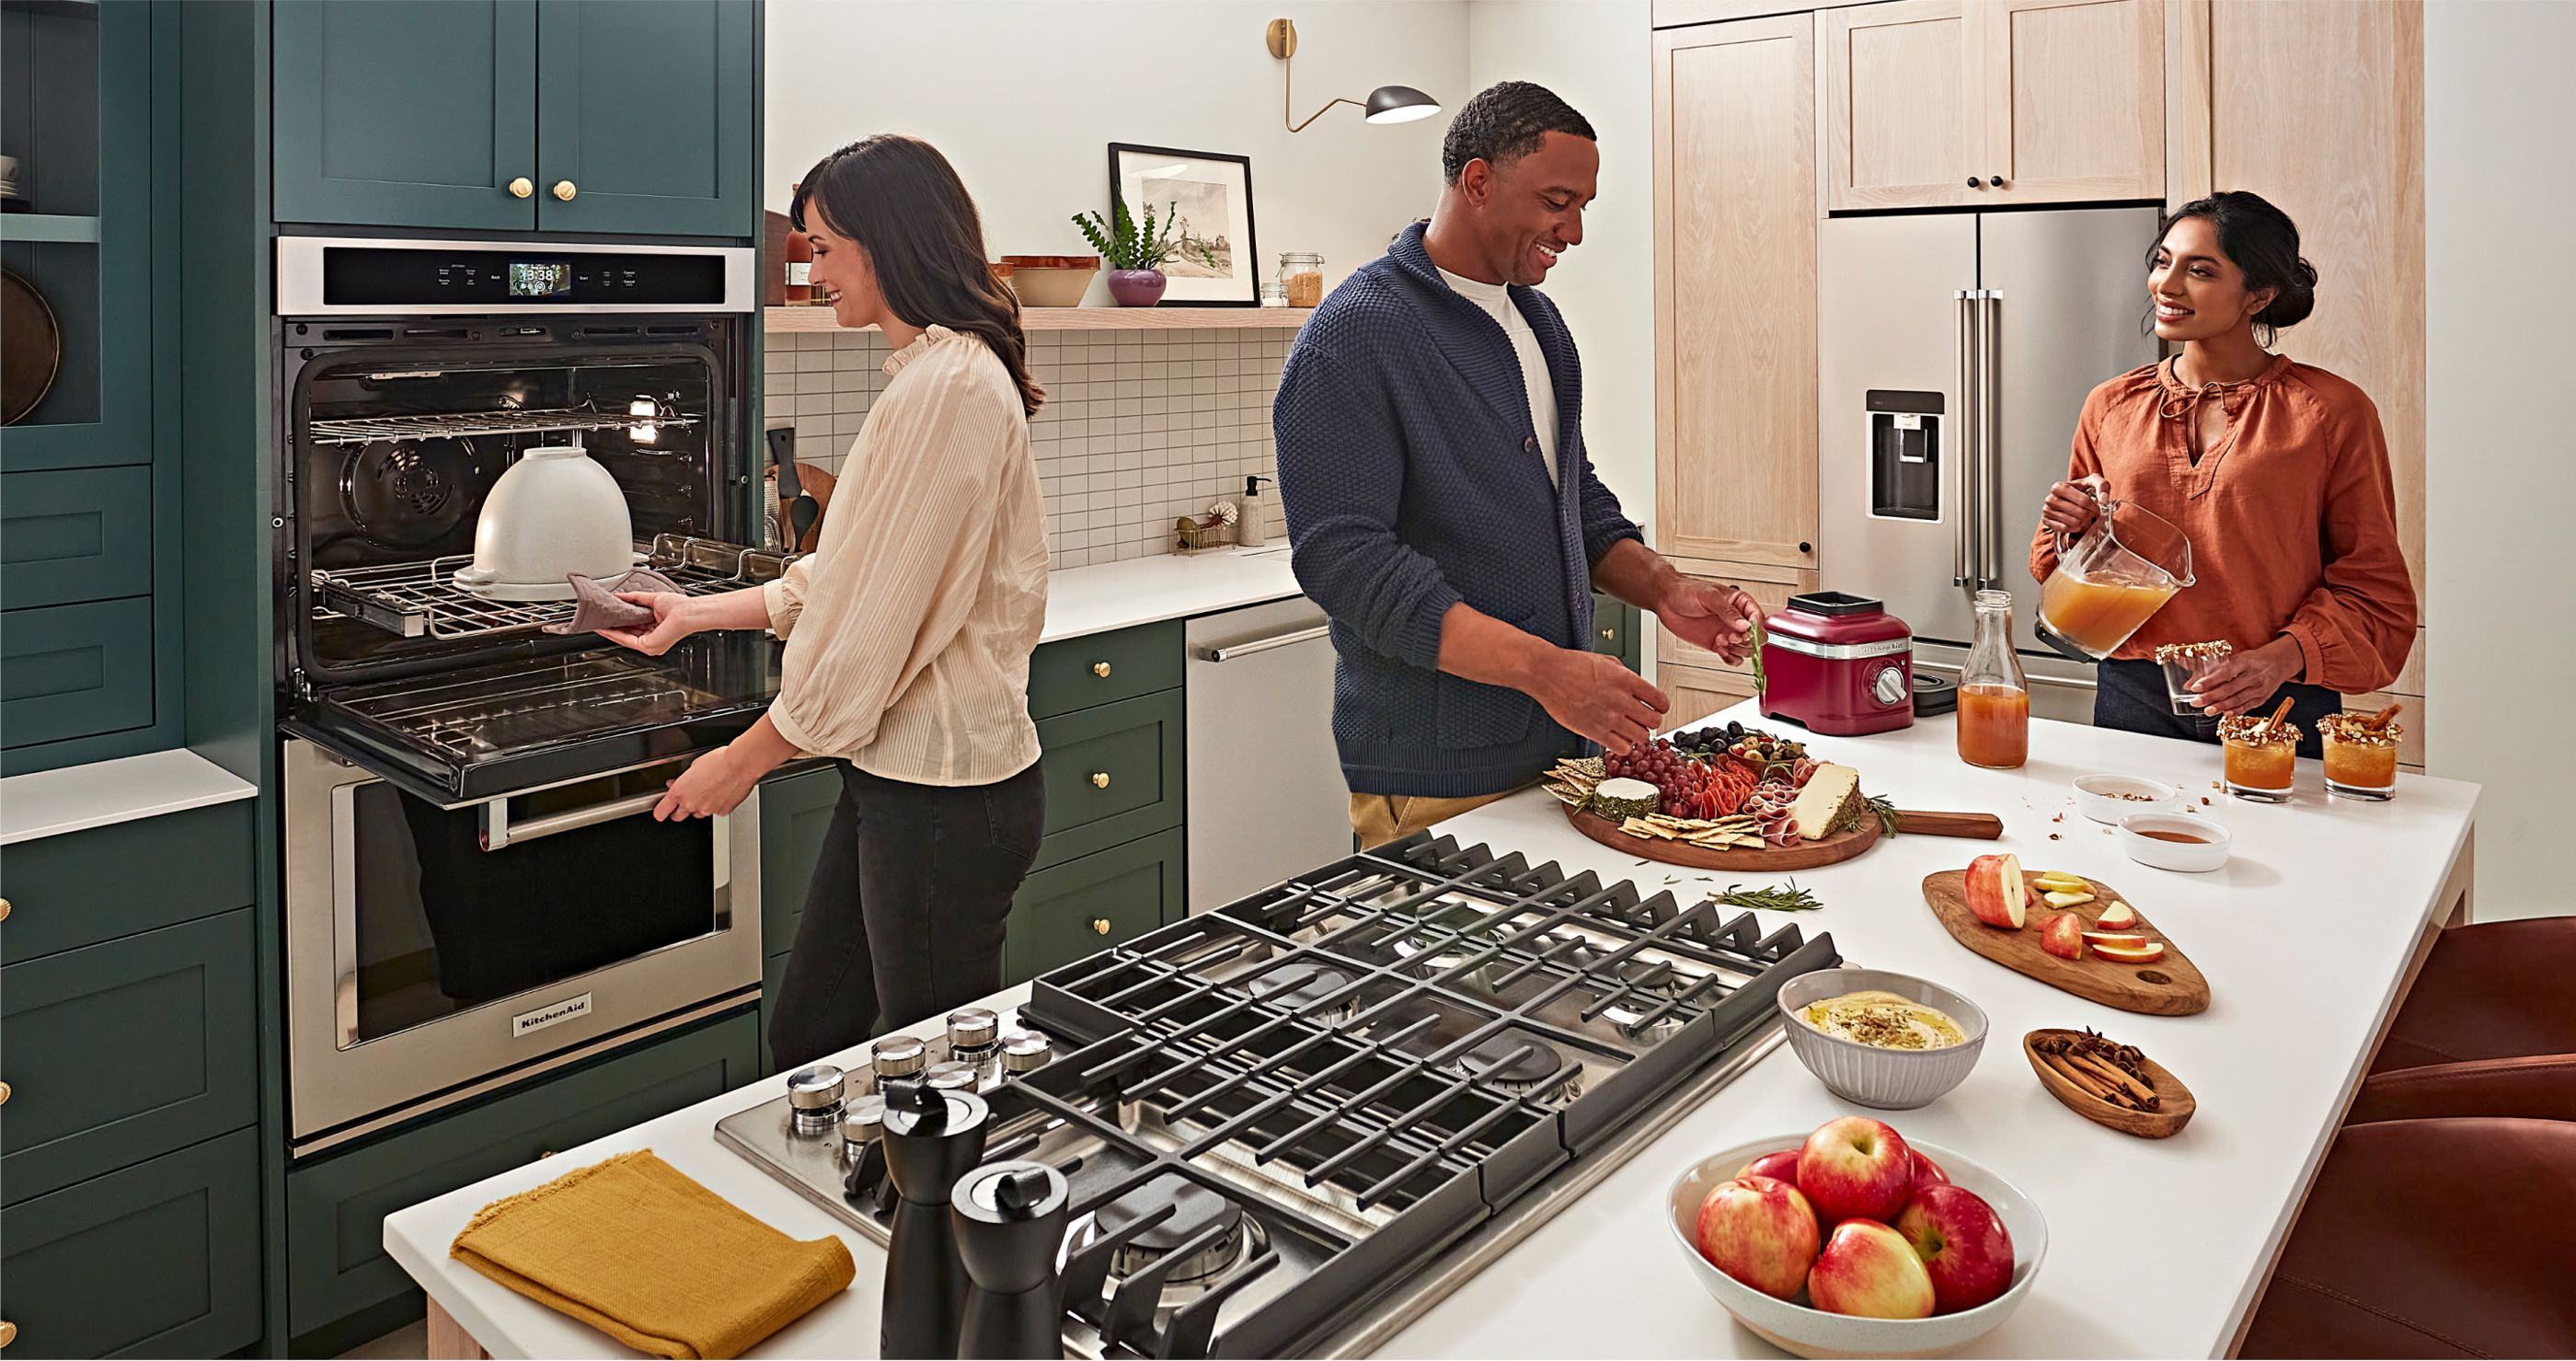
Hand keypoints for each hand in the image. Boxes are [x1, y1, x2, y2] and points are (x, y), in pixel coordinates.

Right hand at [598, 592, 697, 655]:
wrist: (688, 612)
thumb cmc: (680, 607)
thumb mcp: (652, 600)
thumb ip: (635, 598)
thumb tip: (621, 595)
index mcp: (654, 629)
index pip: (632, 628)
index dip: (618, 622)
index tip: (607, 617)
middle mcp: (652, 640)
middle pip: (626, 634)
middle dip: (612, 626)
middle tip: (599, 619)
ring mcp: (650, 645)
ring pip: (625, 638)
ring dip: (610, 630)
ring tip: (599, 622)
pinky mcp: (648, 646)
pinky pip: (627, 640)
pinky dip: (615, 633)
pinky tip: (606, 628)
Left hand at [654, 744, 758, 819]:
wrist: (740, 765)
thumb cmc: (719, 761)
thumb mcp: (694, 766)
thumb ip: (683, 779)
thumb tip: (679, 782)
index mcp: (680, 792)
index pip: (661, 811)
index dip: (660, 812)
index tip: (660, 812)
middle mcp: (691, 804)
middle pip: (678, 817)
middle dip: (680, 810)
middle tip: (686, 799)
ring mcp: (707, 810)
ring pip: (698, 813)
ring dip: (700, 806)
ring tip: (709, 791)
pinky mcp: (722, 811)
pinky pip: (715, 811)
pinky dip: (717, 804)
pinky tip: (721, 792)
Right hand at [1533, 648, 1669, 751]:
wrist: (1548, 674)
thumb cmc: (1571, 665)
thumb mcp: (1606, 661)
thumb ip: (1626, 675)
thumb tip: (1637, 688)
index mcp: (1626, 680)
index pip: (1660, 700)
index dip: (1661, 706)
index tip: (1658, 707)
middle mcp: (1620, 700)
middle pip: (1654, 721)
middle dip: (1651, 720)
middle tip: (1645, 719)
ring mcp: (1608, 718)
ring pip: (1641, 737)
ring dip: (1638, 734)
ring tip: (1631, 729)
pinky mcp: (1594, 732)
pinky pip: (1621, 748)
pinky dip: (1623, 745)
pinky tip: (1618, 737)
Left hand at [1656, 580, 1764, 664]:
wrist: (1666, 600)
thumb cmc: (1686, 591)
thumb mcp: (1709, 596)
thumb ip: (1727, 611)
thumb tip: (1744, 625)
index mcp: (1739, 602)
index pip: (1758, 618)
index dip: (1755, 627)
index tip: (1746, 632)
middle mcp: (1736, 619)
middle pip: (1756, 637)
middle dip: (1747, 640)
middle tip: (1732, 637)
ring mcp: (1727, 632)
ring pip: (1746, 649)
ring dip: (1737, 650)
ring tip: (1721, 641)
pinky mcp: (1716, 644)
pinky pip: (1732, 657)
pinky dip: (1730, 658)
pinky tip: (1720, 651)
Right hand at [2040, 475, 2109, 538]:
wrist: (2070, 498)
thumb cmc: (2081, 490)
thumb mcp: (2093, 482)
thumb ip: (2102, 486)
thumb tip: (2104, 499)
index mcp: (2059, 487)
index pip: (2084, 501)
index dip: (2094, 506)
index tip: (2098, 507)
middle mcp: (2050, 499)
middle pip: (2080, 513)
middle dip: (2090, 514)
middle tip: (2091, 512)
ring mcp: (2047, 511)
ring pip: (2074, 522)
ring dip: (2083, 521)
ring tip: (2083, 516)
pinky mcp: (2047, 522)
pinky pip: (2066, 529)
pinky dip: (2075, 527)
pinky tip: (2076, 522)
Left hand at [2189, 637, 2304, 715]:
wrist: (2278, 662)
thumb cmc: (2252, 660)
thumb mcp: (2235, 659)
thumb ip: (2212, 671)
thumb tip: (2189, 685)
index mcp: (2245, 662)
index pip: (2225, 672)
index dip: (2209, 680)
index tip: (2195, 687)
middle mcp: (2254, 675)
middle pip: (2230, 688)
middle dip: (2211, 696)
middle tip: (2195, 702)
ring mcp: (2260, 688)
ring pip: (2238, 699)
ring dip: (2221, 706)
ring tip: (2207, 711)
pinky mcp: (2262, 698)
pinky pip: (2247, 706)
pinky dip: (2235, 711)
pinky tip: (2224, 713)